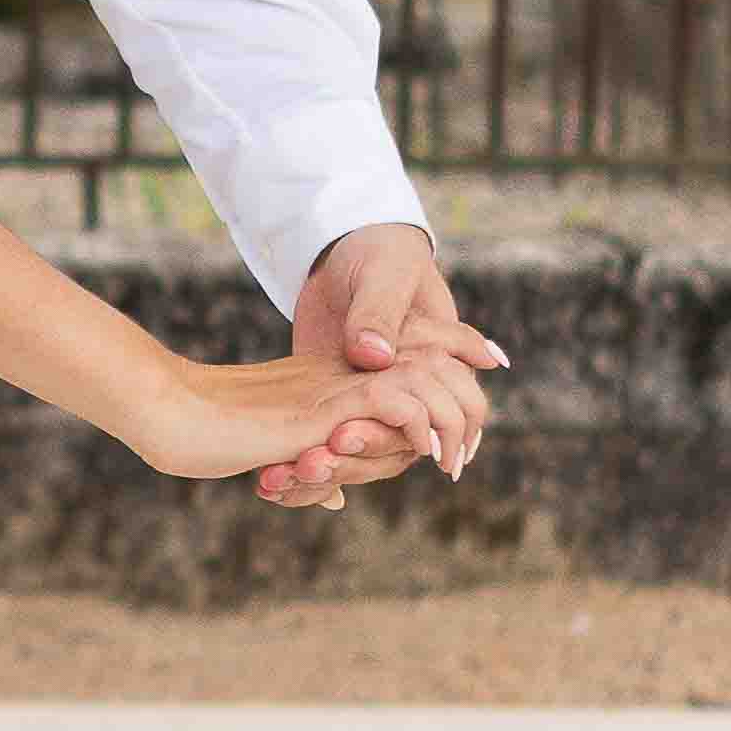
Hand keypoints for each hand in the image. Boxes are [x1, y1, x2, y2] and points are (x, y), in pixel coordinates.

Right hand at [143, 325, 494, 498]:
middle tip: (463, 452)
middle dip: (456, 403)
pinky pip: (395, 404)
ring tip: (453, 460)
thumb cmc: (198, 433)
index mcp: (327, 384)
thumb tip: (335, 496)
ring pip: (421, 383)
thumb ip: (304, 462)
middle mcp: (337, 378)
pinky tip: (427, 451)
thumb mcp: (267, 451)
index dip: (435, 393)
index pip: (400, 379)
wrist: (167, 412)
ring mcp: (333, 389)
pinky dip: (419, 425)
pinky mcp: (325, 408)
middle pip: (423, 372)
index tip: (452, 430)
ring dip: (446, 419)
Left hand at [256, 222, 500, 511]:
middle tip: (325, 456)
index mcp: (440, 361)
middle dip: (370, 449)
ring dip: (337, 464)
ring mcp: (372, 398)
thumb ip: (379, 313)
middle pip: (407, 439)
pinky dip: (306, 460)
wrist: (336, 252)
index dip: (445, 438)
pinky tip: (271, 479)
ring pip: (368, 447)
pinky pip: (329, 441)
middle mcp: (410, 388)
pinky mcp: (335, 402)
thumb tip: (374, 357)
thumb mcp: (383, 274)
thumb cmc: (378, 253)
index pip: (459, 410)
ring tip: (295, 470)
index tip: (418, 454)